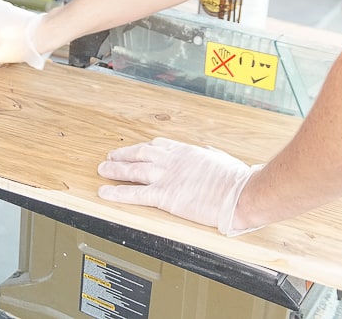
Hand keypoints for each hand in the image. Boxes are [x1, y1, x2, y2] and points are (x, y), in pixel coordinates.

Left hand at [97, 137, 262, 235]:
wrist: (239, 194)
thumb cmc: (236, 180)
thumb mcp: (222, 159)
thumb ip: (210, 156)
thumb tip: (209, 153)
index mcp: (186, 151)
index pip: (158, 145)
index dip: (143, 147)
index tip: (135, 149)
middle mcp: (172, 160)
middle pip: (140, 154)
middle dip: (123, 155)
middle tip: (111, 156)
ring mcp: (166, 176)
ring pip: (133, 170)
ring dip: (115, 170)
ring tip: (102, 170)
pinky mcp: (164, 195)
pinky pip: (134, 193)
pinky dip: (117, 192)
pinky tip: (104, 191)